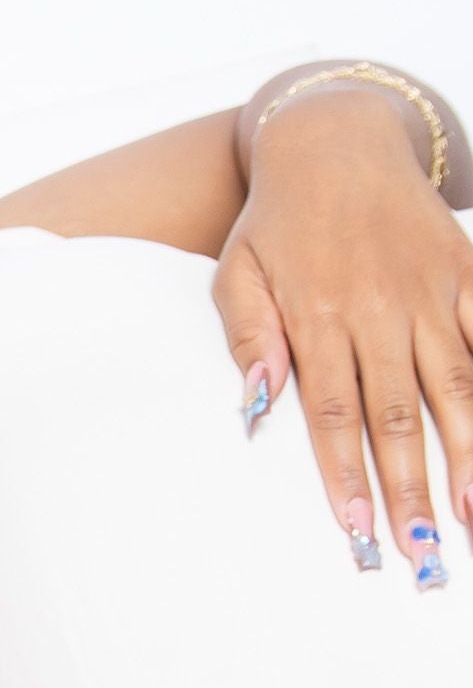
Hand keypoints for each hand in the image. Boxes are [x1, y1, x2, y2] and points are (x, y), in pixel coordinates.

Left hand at [217, 81, 472, 578]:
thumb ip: (248, 340)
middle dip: (412, 487)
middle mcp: (381, 309)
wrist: (337, 138)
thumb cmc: (277, 221)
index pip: (334, 417)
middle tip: (423, 550)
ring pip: (457, 383)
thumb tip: (256, 406)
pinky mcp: (466, 269)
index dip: (347, 479)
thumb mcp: (237, 274)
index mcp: (319, 318)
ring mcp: (431, 290)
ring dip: (469, 452)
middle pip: (399, 416)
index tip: (358, 534)